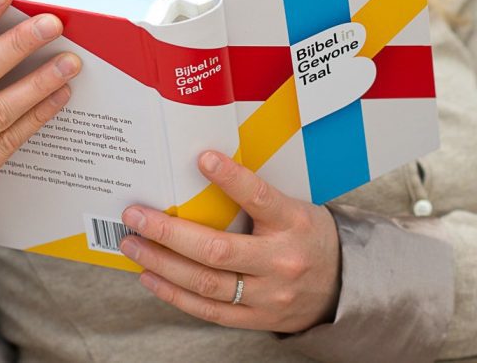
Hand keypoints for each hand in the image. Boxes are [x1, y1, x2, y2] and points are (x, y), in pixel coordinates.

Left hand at [119, 151, 340, 332]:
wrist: (343, 286)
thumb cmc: (308, 236)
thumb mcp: (295, 207)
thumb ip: (257, 197)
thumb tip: (204, 169)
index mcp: (293, 223)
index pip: (260, 197)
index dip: (231, 178)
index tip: (202, 158)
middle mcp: (280, 261)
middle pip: (217, 250)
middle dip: (169, 232)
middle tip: (136, 215)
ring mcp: (268, 295)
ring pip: (206, 283)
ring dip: (162, 264)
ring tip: (133, 245)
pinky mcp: (256, 319)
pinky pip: (209, 310)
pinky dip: (175, 294)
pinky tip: (151, 277)